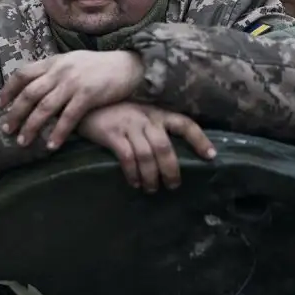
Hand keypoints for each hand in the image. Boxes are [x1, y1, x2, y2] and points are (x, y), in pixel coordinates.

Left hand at [0, 49, 144, 148]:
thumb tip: (33, 86)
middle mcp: (60, 71)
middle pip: (29, 94)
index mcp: (54, 62)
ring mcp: (73, 82)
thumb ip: (54, 72)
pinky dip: (58, 133)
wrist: (129, 65)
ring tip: (22, 141)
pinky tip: (51, 145)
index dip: (8, 90)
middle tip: (6, 130)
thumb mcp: (72, 62)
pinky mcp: (88, 95)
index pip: (22, 74)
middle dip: (15, 113)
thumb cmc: (100, 67)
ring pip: (44, 107)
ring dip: (31, 126)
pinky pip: (68, 117)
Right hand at [77, 102, 215, 191]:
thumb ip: (152, 128)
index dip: (199, 140)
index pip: (184, 124)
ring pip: (147, 155)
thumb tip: (168, 155)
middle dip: (171, 170)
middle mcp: (146, 118)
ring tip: (152, 189)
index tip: (211, 156)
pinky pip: (127, 157)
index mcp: (156, 113)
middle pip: (165, 147)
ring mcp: (128, 125)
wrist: (83, 105)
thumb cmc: (113, 113)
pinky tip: (134, 182)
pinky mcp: (112, 134)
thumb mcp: (138, 114)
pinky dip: (133, 173)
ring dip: (152, 176)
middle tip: (173, 185)